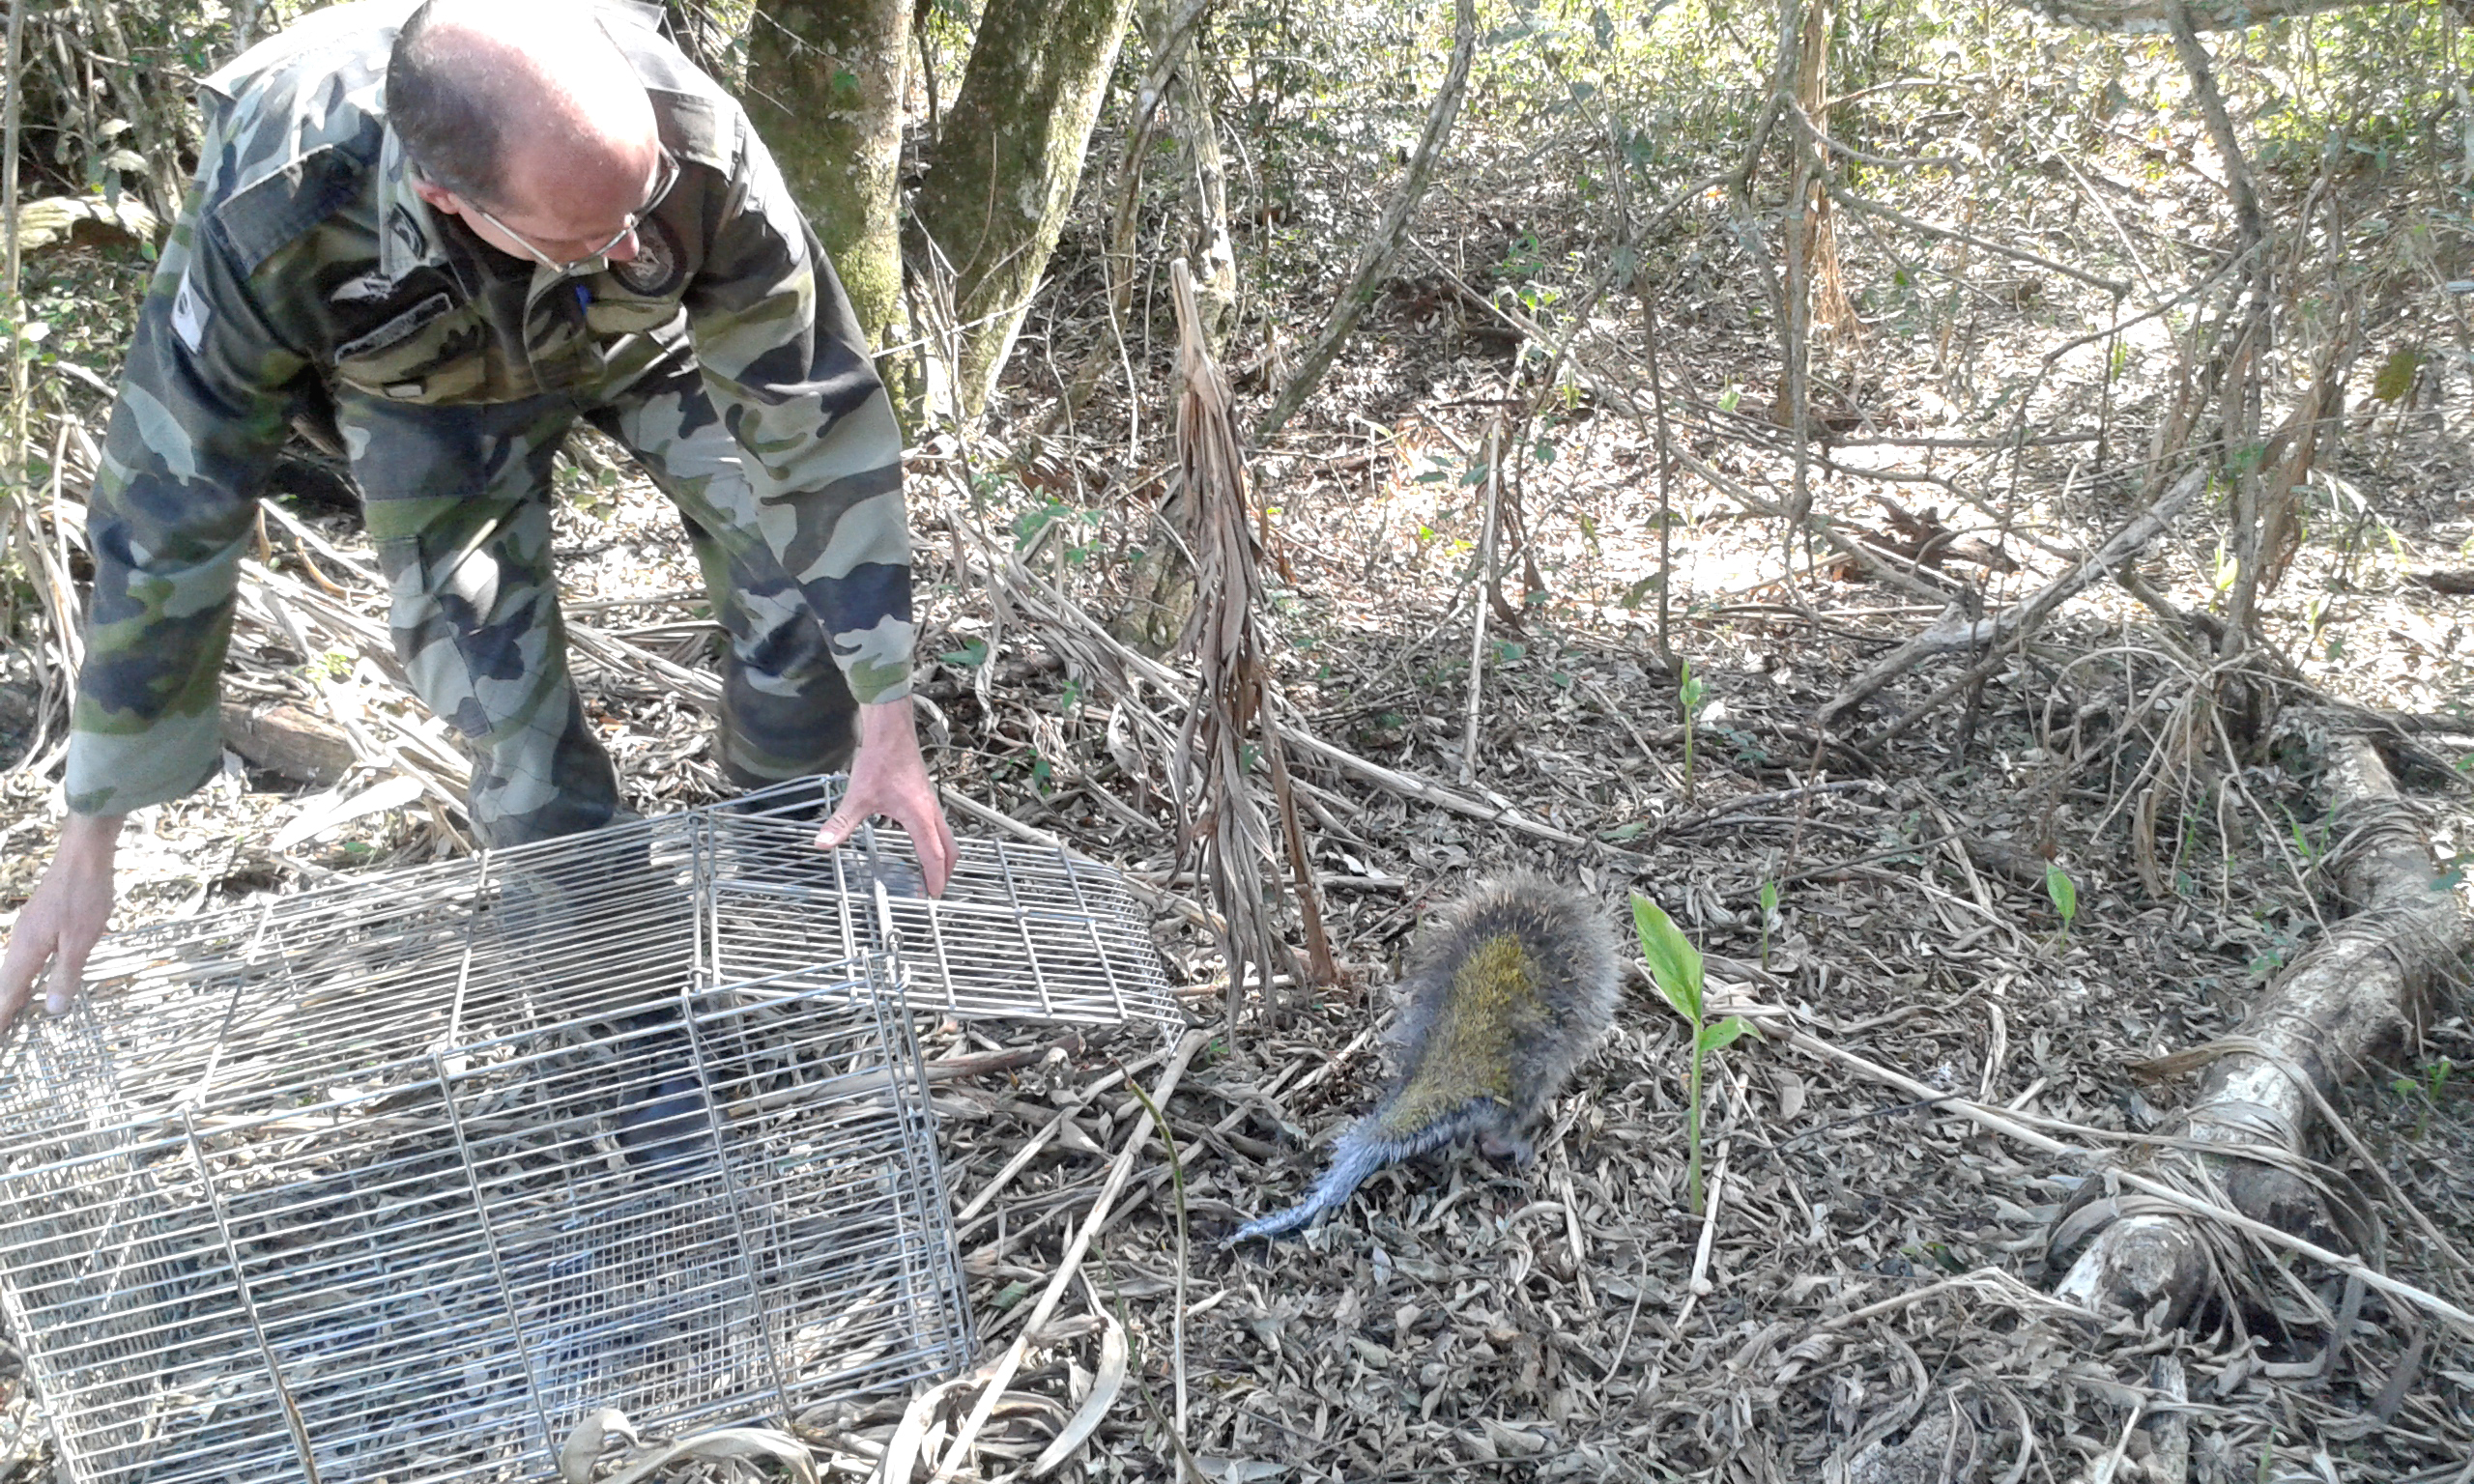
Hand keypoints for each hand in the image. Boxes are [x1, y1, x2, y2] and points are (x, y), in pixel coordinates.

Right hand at [0, 812, 125, 1034]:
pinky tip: (27, 982)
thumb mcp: (82, 941)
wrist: (83, 855)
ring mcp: (26, 931)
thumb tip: (50, 1009)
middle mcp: (18, 942)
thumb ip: (65, 975)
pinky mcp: (36, 924)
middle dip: (1, 1010)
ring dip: (9, 996)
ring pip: (11, 971)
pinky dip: (20, 978)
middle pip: (4, 985)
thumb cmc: (85, 896)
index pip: (7, 995)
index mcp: (26, 951)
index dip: (0, 1019)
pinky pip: (22, 959)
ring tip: (8, 1017)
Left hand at [815, 700, 955, 896]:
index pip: (934, 855)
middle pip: (950, 848)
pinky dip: (937, 839)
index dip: (934, 878)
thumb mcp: (858, 797)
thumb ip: (841, 823)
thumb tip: (823, 843)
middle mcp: (930, 811)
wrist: (891, 731)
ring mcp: (930, 802)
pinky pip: (939, 824)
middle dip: (946, 871)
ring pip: (947, 835)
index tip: (933, 895)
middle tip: (936, 888)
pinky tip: (919, 840)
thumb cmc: (881, 759)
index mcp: (919, 817)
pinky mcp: (925, 795)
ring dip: (943, 855)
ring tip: (931, 870)